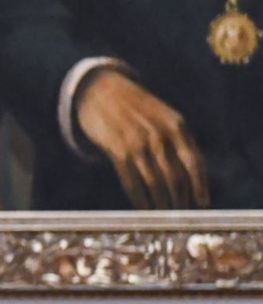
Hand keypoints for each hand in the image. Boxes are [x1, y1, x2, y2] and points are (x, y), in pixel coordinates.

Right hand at [75, 70, 210, 208]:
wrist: (102, 89)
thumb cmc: (136, 107)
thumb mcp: (164, 115)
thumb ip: (178, 138)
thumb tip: (191, 171)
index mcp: (176, 125)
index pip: (195, 161)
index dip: (200, 185)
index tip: (202, 203)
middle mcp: (159, 135)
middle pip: (176, 176)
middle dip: (180, 199)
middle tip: (180, 213)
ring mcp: (137, 143)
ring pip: (155, 182)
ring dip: (161, 202)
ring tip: (163, 214)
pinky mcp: (117, 149)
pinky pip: (131, 181)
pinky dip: (139, 198)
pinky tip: (143, 207)